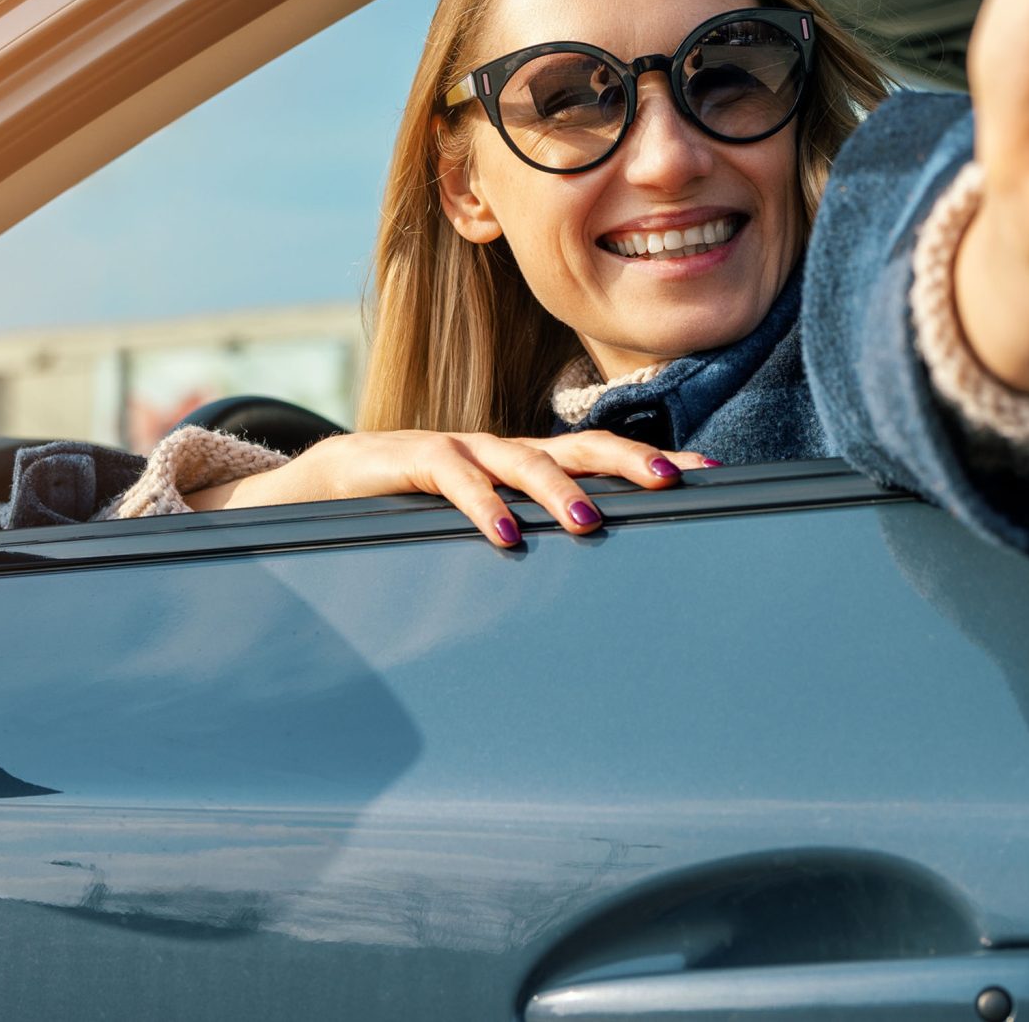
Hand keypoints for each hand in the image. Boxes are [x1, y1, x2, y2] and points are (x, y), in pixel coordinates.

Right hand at [184, 427, 701, 543]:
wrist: (316, 484)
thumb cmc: (407, 510)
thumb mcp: (477, 525)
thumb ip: (527, 540)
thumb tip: (594, 584)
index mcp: (519, 467)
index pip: (596, 456)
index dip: (649, 461)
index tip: (712, 476)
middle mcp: (494, 452)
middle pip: (571, 444)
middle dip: (623, 459)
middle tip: (668, 482)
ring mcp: (451, 452)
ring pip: (514, 456)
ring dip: (554, 487)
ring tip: (587, 522)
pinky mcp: (401, 461)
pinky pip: (447, 474)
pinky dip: (478, 501)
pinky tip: (502, 532)